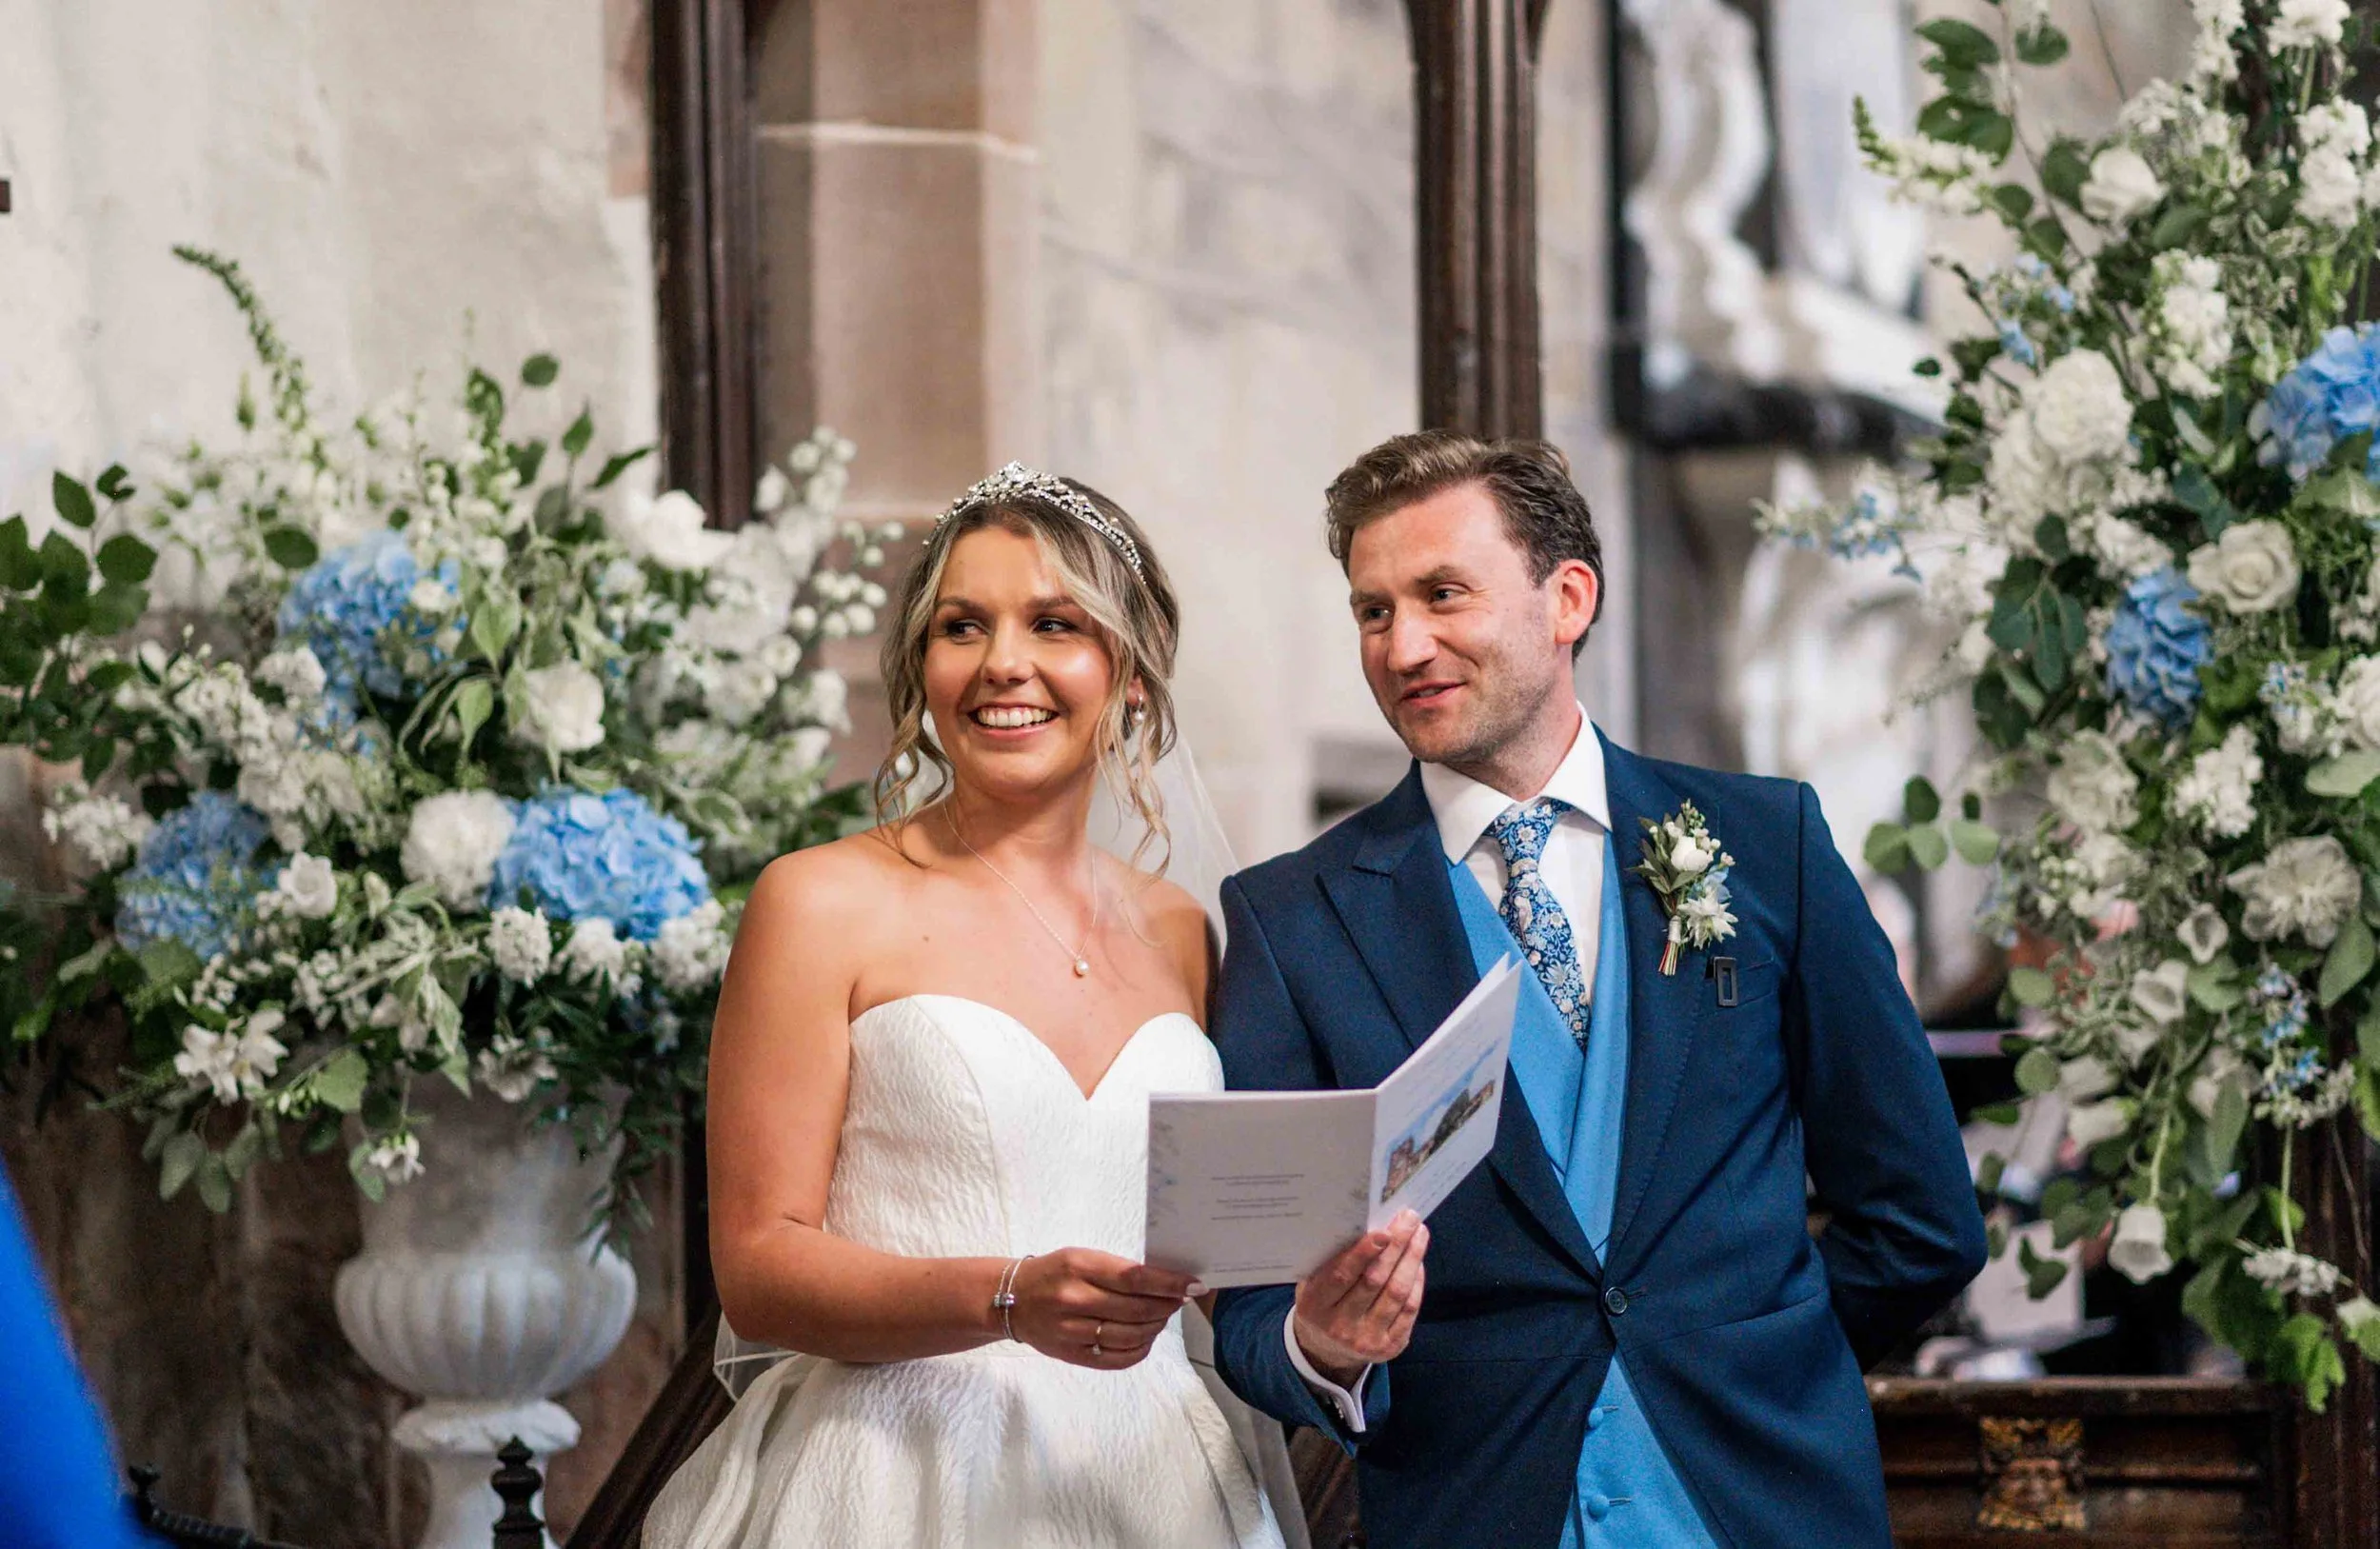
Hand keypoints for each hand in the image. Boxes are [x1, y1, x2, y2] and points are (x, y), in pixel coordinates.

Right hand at [1003, 1248, 1200, 1369]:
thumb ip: (1117, 1269)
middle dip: (1167, 1305)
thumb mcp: (1082, 1257)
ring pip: (1131, 1336)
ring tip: (1162, 1316)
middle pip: (1137, 1309)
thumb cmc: (1055, 1272)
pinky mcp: (1072, 1355)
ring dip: (1156, 1326)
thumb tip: (1164, 1283)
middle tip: (1180, 1300)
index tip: (1194, 1285)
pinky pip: (1117, 1359)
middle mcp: (1075, 1300)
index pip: (1135, 1278)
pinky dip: (1140, 1350)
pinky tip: (1147, 1338)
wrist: (1012, 1299)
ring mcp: (1072, 1331)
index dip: (1169, 1284)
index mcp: (1079, 1267)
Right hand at [1292, 1209, 1428, 1386]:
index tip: (1383, 1230)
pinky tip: (1418, 1261)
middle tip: (1409, 1219)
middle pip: (1375, 1281)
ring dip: (1412, 1259)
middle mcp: (1340, 1326)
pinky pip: (1409, 1310)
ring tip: (1419, 1233)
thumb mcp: (1312, 1284)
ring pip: (1397, 1294)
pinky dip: (1417, 1281)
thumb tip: (1364, 1224)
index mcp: (1315, 1305)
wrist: (1326, 1351)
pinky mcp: (1390, 1347)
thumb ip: (1330, 1261)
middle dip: (1396, 1246)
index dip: (1363, 1252)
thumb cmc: (1321, 1303)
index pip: (1342, 1275)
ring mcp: (1367, 1339)